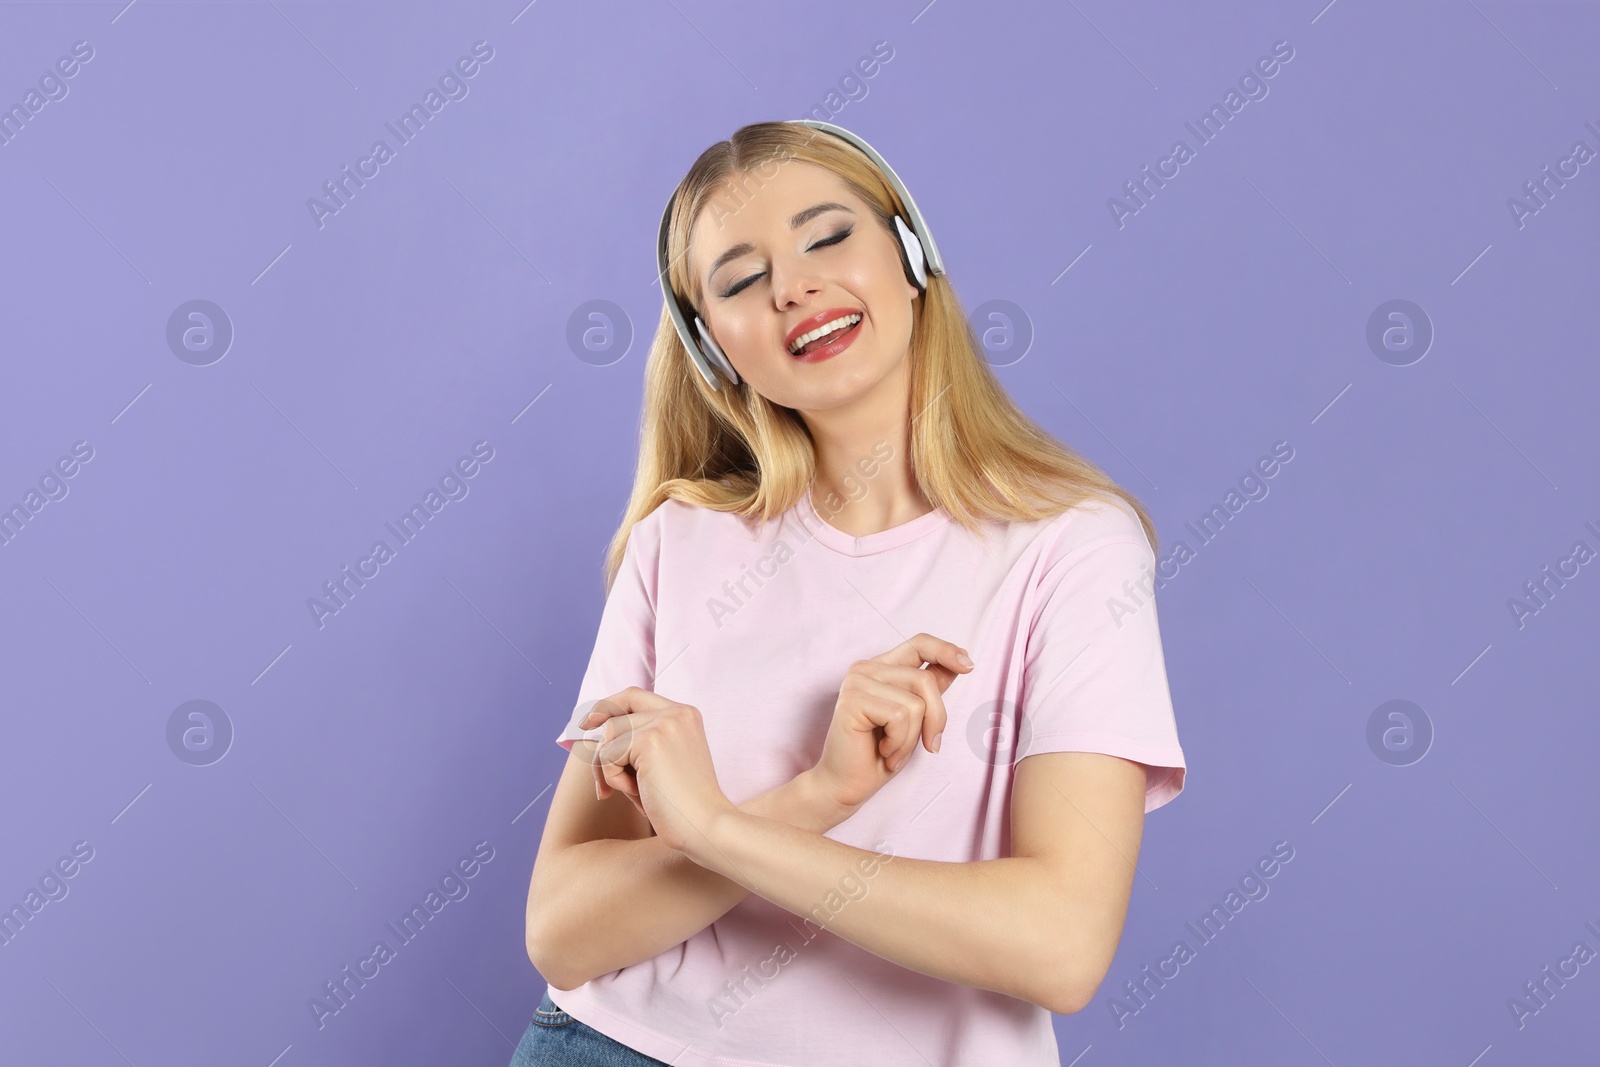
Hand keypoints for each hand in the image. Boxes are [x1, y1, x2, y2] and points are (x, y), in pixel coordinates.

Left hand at [577, 688, 735, 855]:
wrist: (705, 826)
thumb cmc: (682, 804)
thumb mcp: (660, 763)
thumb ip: (636, 742)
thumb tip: (591, 731)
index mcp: (685, 715)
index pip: (635, 696)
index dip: (607, 706)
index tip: (587, 723)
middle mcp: (677, 712)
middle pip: (616, 712)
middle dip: (601, 746)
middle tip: (602, 784)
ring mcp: (665, 723)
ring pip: (609, 734)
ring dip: (611, 769)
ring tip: (636, 791)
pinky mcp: (650, 740)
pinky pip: (608, 754)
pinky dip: (613, 779)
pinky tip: (639, 793)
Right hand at [812, 634, 972, 813]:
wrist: (846, 785)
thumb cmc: (879, 755)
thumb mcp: (915, 719)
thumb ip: (930, 690)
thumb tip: (960, 664)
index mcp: (882, 668)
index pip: (919, 643)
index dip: (946, 651)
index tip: (968, 666)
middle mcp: (867, 668)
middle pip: (925, 679)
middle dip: (936, 718)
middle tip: (927, 746)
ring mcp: (857, 681)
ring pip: (915, 702)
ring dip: (912, 738)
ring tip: (893, 751)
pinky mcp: (852, 699)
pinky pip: (899, 716)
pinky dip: (899, 743)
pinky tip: (883, 752)